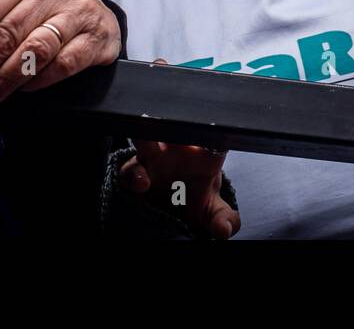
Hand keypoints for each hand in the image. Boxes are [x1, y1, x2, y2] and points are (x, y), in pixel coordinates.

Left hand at [0, 0, 120, 106]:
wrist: (99, 16)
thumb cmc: (49, 11)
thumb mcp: (21, 1)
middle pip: (6, 33)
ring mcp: (77, 13)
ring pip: (34, 50)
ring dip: (5, 78)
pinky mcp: (95, 38)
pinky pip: (62, 64)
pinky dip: (38, 81)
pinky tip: (23, 89)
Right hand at [118, 60, 240, 238]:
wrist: (172, 210)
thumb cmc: (196, 201)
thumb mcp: (212, 212)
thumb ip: (222, 218)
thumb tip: (224, 230)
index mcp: (204, 152)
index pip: (210, 134)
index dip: (210, 131)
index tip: (211, 137)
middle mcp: (178, 149)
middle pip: (173, 126)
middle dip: (170, 123)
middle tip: (170, 128)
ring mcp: (155, 157)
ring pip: (145, 140)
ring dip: (144, 143)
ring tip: (148, 175)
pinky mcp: (136, 171)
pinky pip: (129, 168)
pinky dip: (133, 175)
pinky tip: (142, 186)